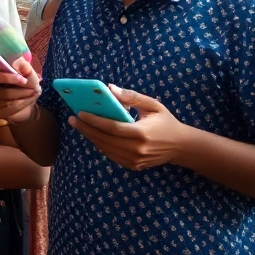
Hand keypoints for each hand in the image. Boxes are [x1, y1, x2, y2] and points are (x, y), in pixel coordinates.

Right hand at [0, 57, 39, 123]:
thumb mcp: (26, 71)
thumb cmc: (25, 82)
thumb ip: (21, 65)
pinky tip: (28, 100)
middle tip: (31, 88)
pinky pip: (9, 109)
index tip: (22, 79)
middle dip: (14, 90)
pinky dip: (22, 104)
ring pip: (4, 100)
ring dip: (22, 96)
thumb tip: (18, 63)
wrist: (29, 100)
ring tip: (33, 92)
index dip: (4, 78)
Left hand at [70, 86, 190, 170]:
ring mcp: (135, 160)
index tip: (79, 113)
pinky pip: (111, 155)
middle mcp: (137, 149)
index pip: (112, 127)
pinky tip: (93, 135)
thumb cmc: (166, 122)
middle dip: (86, 128)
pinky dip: (100, 144)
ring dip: (90, 137)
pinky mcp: (133, 165)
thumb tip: (110, 89)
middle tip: (72, 119)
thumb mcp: (153, 105)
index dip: (94, 121)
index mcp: (142, 133)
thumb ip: (132, 97)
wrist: (181, 147)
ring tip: (79, 125)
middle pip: (104, 139)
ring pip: (105, 148)